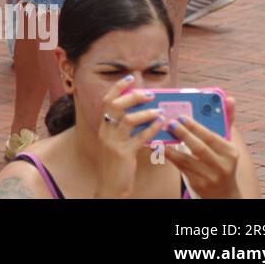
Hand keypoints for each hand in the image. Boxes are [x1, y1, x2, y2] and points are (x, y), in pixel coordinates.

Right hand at [93, 76, 166, 197]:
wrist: (110, 186)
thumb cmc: (117, 164)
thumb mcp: (116, 142)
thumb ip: (124, 129)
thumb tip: (143, 113)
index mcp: (103, 126)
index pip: (107, 100)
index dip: (118, 87)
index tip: (130, 78)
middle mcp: (105, 131)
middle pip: (115, 105)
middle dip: (133, 96)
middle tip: (149, 94)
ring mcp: (113, 142)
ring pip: (127, 120)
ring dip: (145, 113)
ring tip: (159, 111)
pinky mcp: (123, 153)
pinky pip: (139, 138)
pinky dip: (151, 130)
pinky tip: (161, 125)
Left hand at [164, 96, 242, 198]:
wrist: (223, 193)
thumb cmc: (222, 160)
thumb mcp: (227, 144)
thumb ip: (226, 121)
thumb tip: (229, 98)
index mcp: (230, 152)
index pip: (211, 137)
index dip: (195, 126)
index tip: (181, 116)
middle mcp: (221, 165)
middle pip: (199, 148)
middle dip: (183, 134)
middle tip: (169, 122)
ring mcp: (209, 176)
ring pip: (186, 158)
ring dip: (170, 145)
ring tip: (159, 133)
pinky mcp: (197, 183)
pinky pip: (179, 166)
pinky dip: (167, 155)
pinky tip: (157, 146)